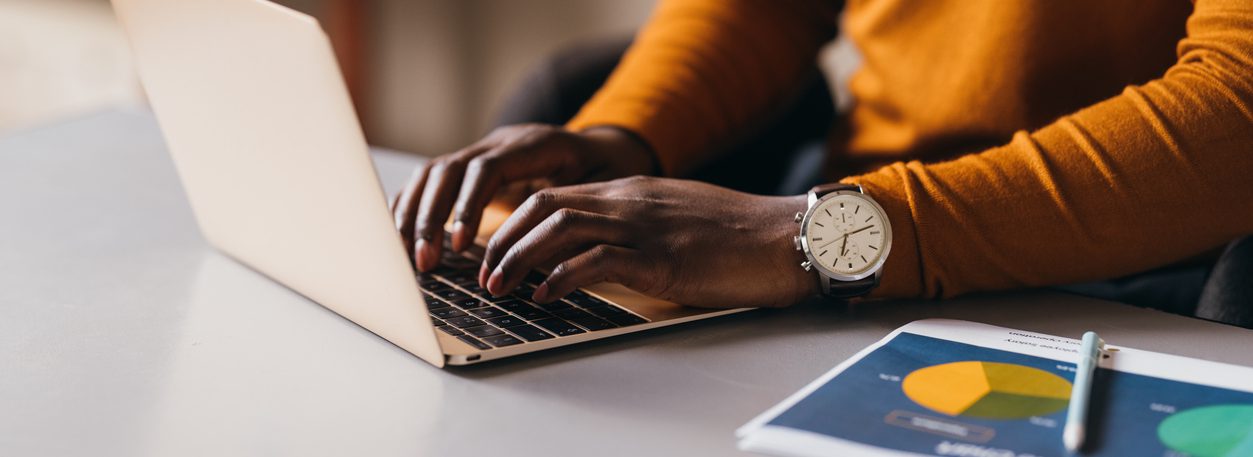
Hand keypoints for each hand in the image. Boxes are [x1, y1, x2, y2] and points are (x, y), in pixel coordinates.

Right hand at [391, 125, 656, 270]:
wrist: (602, 149)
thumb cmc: (604, 173)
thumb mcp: (603, 186)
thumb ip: (577, 211)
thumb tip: (553, 252)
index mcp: (532, 145)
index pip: (485, 170)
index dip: (467, 206)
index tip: (459, 246)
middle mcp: (499, 143)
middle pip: (447, 170)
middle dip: (430, 217)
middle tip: (425, 262)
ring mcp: (480, 152)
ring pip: (431, 174)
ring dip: (414, 216)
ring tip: (410, 258)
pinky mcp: (469, 168)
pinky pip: (429, 182)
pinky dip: (412, 208)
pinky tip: (403, 239)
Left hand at [479, 176, 817, 308]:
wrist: (784, 237)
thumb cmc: (735, 236)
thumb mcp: (674, 218)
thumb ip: (635, 224)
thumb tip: (596, 249)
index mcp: (630, 191)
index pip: (554, 195)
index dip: (513, 223)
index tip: (493, 251)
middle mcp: (629, 201)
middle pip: (543, 206)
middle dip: (503, 240)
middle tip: (483, 273)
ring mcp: (643, 227)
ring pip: (559, 229)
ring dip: (519, 259)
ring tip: (501, 287)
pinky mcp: (660, 257)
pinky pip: (595, 261)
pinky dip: (560, 278)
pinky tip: (545, 297)